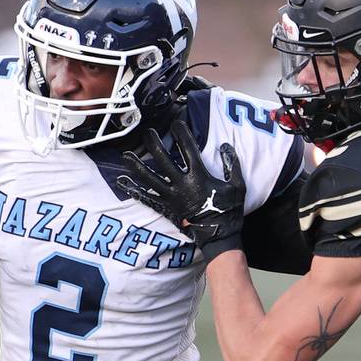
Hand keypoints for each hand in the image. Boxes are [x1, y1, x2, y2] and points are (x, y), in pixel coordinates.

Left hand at [117, 120, 245, 261]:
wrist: (219, 237)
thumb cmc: (229, 211)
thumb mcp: (238, 186)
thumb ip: (232, 164)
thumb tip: (226, 146)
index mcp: (199, 176)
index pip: (188, 149)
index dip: (182, 134)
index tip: (177, 123)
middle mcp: (182, 184)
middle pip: (163, 159)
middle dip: (154, 143)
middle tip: (148, 132)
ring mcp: (171, 197)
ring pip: (149, 178)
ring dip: (136, 166)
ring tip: (126, 156)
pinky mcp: (166, 208)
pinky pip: (147, 198)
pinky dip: (134, 190)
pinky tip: (122, 183)